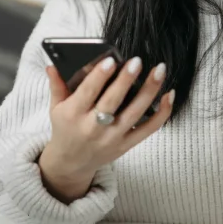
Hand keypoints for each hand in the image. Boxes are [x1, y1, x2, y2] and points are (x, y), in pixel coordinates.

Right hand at [38, 56, 173, 202]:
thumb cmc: (66, 128)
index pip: (87, 93)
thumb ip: (57, 85)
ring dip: (149, 90)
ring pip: (135, 112)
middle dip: (126, 80)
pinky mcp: (127, 144)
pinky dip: (162, 112)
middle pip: (113, 102)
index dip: (99, 77)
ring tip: (159, 70)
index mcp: (73, 115)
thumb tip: (52, 65)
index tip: (111, 60)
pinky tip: (170, 94)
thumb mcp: (56, 108)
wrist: (71, 163)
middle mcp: (93, 127)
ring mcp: (112, 137)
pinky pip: (149, 128)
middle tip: (137, 61)